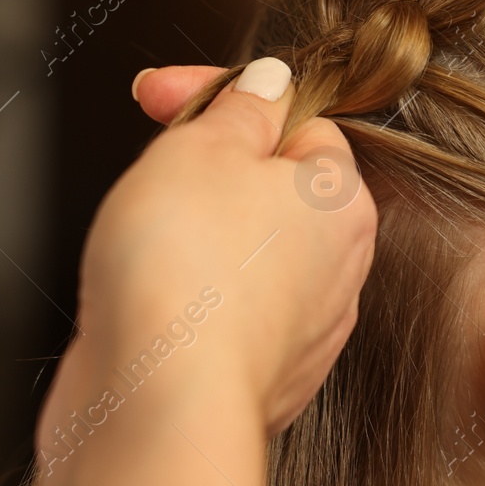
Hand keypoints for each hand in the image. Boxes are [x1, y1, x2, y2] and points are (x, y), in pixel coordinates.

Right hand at [30, 59, 375, 485]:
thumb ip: (241, 106)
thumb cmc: (186, 272)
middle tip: (153, 167)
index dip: (226, 99)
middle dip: (206, 171)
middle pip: (272, 189)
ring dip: (191, 236)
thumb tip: (270, 85)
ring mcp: (300, 330)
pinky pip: (220, 314)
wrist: (159, 400)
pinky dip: (184, 299)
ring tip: (143, 239)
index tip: (163, 96)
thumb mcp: (205, 145)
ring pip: (243, 254)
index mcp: (341, 201)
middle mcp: (336, 269)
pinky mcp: (253, 378)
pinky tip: (147, 298)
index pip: (299, 123)